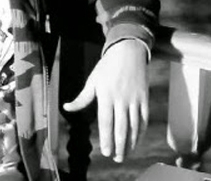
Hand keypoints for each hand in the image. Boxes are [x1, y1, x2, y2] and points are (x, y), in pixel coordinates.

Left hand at [63, 38, 148, 162]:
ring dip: (130, 142)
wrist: (129, 51)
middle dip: (119, 145)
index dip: (106, 138)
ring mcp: (134, 99)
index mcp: (106, 95)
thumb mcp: (93, 80)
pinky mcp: (144, 98)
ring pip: (134, 126)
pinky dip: (141, 132)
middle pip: (121, 127)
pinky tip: (136, 141)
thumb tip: (66, 108)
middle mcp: (121, 99)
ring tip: (125, 154)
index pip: (106, 122)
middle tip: (116, 158)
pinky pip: (144, 119)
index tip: (106, 151)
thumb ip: (82, 98)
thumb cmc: (107, 67)